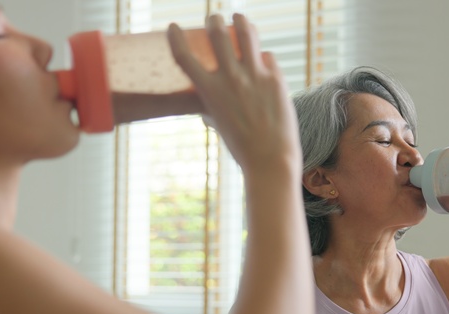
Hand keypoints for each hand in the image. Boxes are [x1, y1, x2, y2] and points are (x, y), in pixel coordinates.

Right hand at [167, 14, 301, 175]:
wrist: (271, 160)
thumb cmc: (241, 147)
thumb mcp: (219, 123)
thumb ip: (213, 105)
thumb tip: (208, 101)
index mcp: (210, 91)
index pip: (184, 56)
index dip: (174, 37)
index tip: (172, 27)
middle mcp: (231, 78)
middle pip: (217, 34)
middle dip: (213, 21)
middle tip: (213, 18)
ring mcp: (255, 75)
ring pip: (247, 33)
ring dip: (241, 21)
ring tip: (239, 17)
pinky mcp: (276, 78)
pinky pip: (268, 57)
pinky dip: (263, 58)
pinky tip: (263, 62)